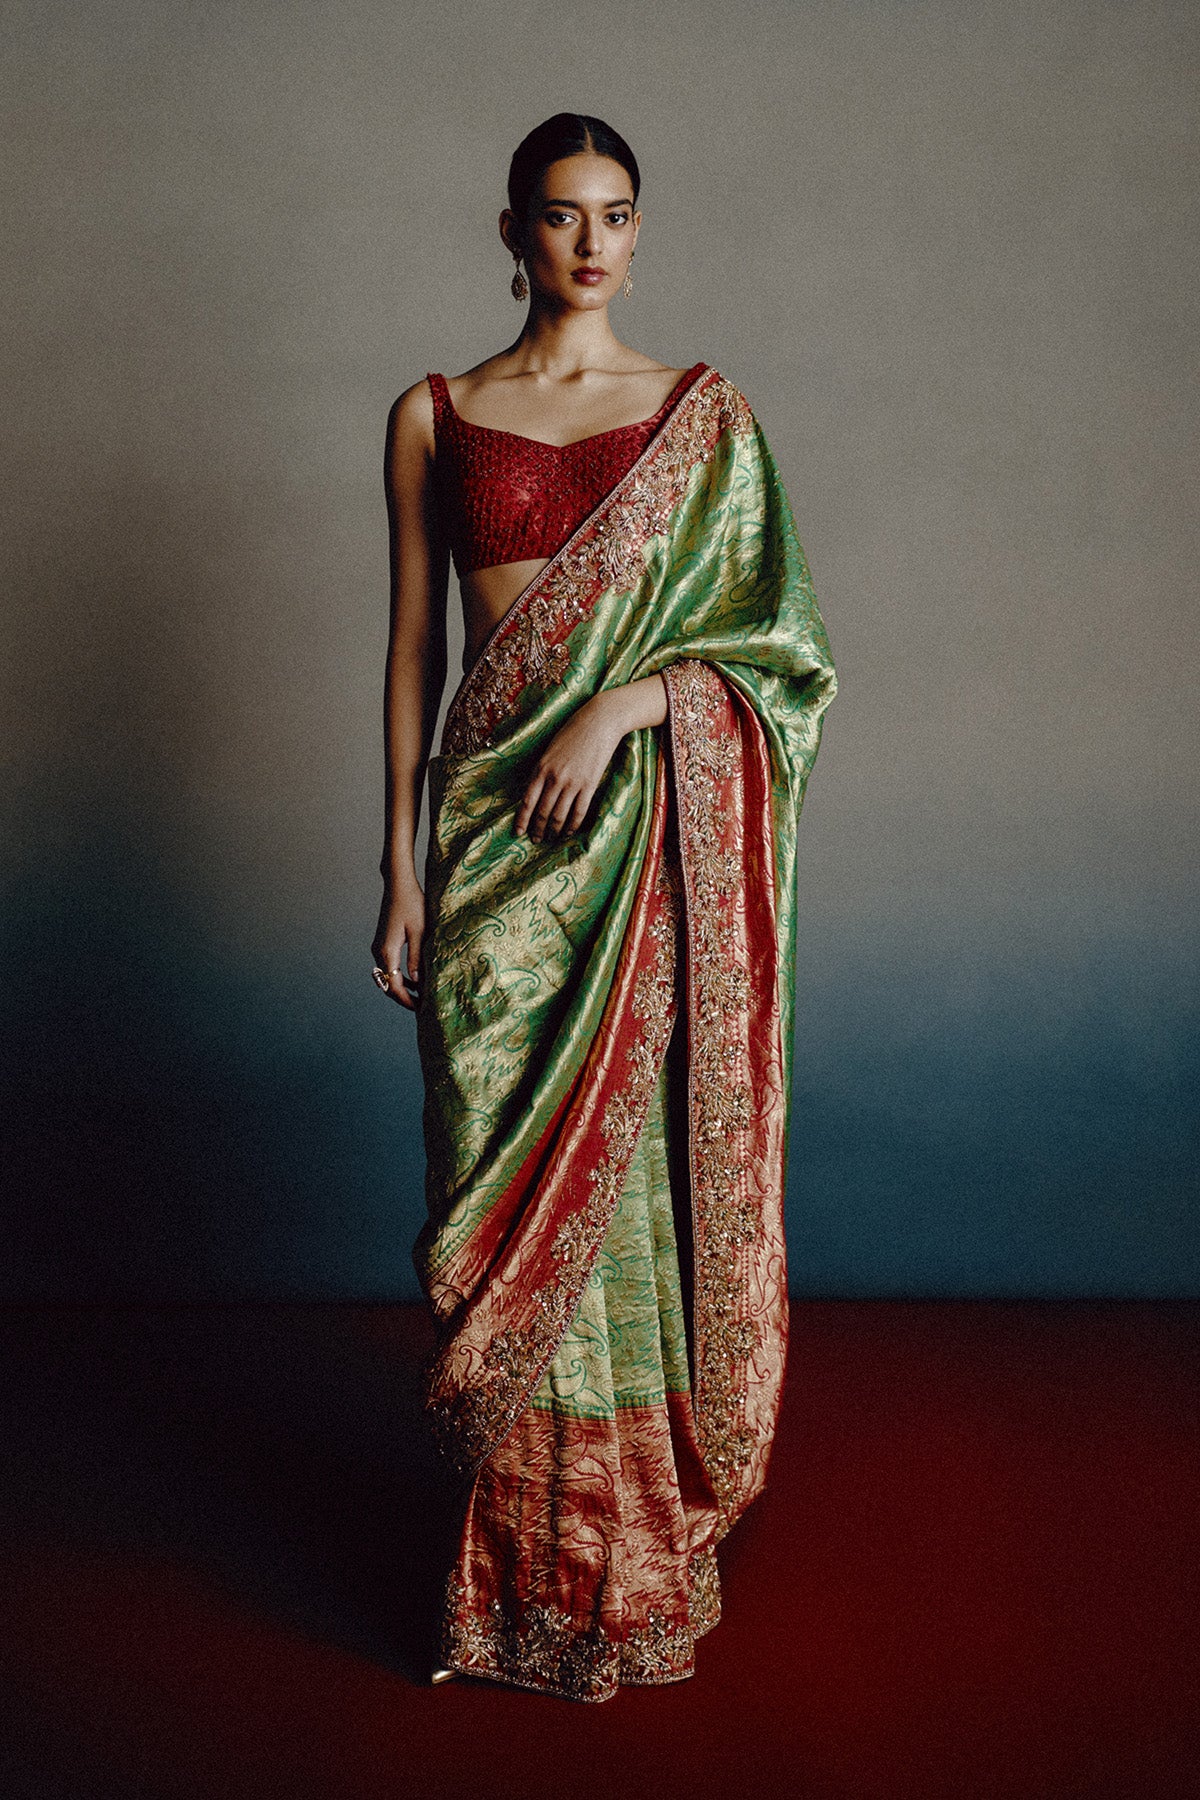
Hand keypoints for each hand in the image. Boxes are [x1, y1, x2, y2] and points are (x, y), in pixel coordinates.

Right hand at [372, 874, 424, 1009]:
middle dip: (404, 998)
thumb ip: (417, 958)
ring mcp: (378, 947)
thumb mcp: (420, 932)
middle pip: (388, 984)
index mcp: (387, 951)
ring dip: (401, 988)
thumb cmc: (412, 904)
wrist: (398, 885)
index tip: (421, 1009)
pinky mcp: (382, 943)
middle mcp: (378, 952)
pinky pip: (388, 967)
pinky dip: (399, 977)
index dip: (407, 1000)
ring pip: (387, 976)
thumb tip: (418, 982)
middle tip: (422, 1007)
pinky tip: (414, 980)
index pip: (394, 986)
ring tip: (420, 997)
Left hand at [515, 692, 626, 842]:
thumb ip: (543, 770)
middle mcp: (554, 778)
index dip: (522, 819)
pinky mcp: (589, 785)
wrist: (599, 722)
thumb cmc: (573, 732)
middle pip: (542, 812)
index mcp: (541, 768)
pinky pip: (579, 812)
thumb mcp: (550, 749)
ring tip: (551, 838)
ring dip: (553, 831)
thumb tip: (537, 791)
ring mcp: (572, 783)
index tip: (518, 832)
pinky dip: (572, 826)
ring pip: (559, 815)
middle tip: (536, 840)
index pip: (527, 801)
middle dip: (537, 829)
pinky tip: (569, 832)